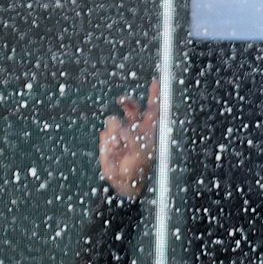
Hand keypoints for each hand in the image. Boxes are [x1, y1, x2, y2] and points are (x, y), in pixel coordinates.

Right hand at [98, 78, 159, 200]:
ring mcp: (120, 132)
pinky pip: (105, 133)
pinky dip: (108, 142)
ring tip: (120, 148)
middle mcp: (135, 127)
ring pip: (114, 120)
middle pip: (131, 106)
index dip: (156, 95)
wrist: (122, 182)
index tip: (157, 80)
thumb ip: (133, 137)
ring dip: (115, 133)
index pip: (154, 108)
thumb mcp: (141, 153)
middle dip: (126, 102)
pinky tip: (113, 152)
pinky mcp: (108, 139)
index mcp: (149, 130)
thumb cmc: (138, 168)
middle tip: (121, 101)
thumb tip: (121, 126)